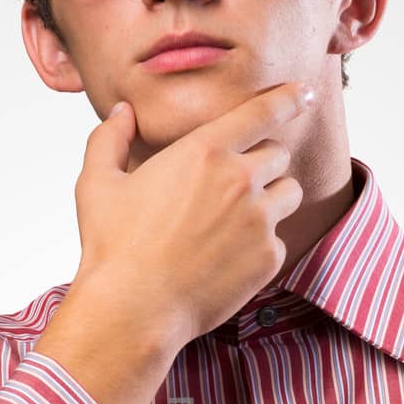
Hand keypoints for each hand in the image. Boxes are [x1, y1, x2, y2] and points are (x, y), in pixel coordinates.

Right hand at [70, 81, 312, 352]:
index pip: (262, 111)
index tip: (305, 93)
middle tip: (234, 185)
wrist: (134, 311)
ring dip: (272, 199)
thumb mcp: (97, 183)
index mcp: (203, 152)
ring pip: (289, 193)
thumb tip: (123, 112)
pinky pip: (279, 239)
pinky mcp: (269, 257)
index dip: (288, 98)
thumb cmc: (112, 247)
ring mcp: (259, 220)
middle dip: (262, 162)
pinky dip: (261, 244)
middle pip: (278, 154)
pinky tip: (227, 258)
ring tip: (237, 219)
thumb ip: (111, 138)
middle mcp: (240, 179)